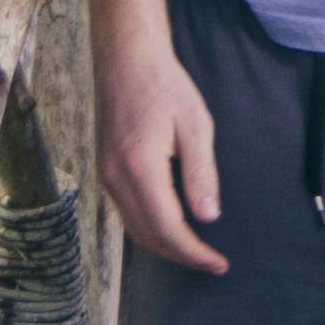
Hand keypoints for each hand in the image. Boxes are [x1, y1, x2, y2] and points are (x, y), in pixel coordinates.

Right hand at [102, 38, 228, 275]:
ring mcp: (107, 176)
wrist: (126, 60)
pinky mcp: (106, 171)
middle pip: (148, 237)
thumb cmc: (164, 86)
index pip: (167, 228)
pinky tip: (171, 227)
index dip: (194, 253)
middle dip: (181, 256)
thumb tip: (208, 217)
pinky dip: (150, 229)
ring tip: (195, 251)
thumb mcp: (195, 125)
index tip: (218, 264)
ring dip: (164, 246)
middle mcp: (117, 178)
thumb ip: (201, 173)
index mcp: (140, 167)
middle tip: (211, 263)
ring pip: (134, 229)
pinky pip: (127, 214)